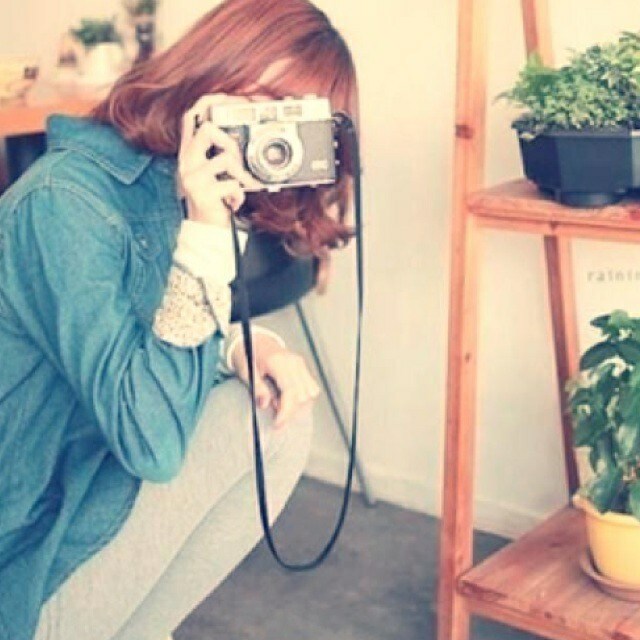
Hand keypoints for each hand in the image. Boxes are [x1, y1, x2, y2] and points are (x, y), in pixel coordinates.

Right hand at [178, 94, 260, 227]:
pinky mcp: (203, 194)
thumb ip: (217, 152)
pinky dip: (240, 194)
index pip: (190, 117)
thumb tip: (238, 136)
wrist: (204, 228)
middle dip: (230, 143)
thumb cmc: (213, 197)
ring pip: (225, 158)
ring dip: (240, 173)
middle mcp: (186, 162)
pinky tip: (234, 202)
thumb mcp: (211, 171)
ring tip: (240, 186)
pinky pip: (232, 184)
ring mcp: (193, 178)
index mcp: (188, 152)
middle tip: (238, 162)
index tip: (227, 97)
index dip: (208, 103)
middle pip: (207, 130)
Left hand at [231, 333, 320, 427]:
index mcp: (278, 362)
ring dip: (298, 404)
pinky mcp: (303, 366)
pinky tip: (288, 395)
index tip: (277, 424)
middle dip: (290, 410)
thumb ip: (257, 388)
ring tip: (280, 400)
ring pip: (310, 393)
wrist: (255, 341)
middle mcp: (294, 362)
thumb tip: (265, 405)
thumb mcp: (246, 372)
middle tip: (274, 408)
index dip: (286, 411)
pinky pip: (312, 388)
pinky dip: (303, 397)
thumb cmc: (248, 356)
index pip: (290, 392)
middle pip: (303, 395)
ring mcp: (300, 364)